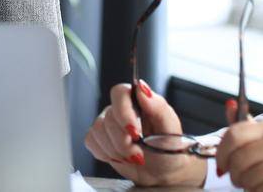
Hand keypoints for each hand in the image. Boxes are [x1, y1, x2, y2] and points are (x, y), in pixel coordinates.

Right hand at [84, 80, 207, 186]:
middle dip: (123, 142)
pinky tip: (120, 158)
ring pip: (98, 130)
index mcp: (138, 101)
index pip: (119, 93)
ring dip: (116, 150)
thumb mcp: (171, 129)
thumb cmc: (170, 149)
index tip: (134, 133)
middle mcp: (120, 109)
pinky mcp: (100, 138)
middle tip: (139, 154)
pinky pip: (91, 141)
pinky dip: (105, 154)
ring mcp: (108, 123)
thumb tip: (142, 88)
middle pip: (108, 118)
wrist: (164, 173)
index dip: (123, 113)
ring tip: (133, 157)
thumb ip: (158, 106)